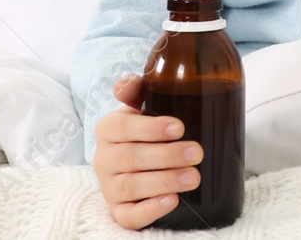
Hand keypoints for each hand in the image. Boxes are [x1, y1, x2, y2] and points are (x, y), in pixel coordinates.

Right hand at [92, 73, 203, 229]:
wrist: (141, 161)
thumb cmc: (145, 131)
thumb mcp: (142, 108)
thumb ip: (137, 90)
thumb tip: (124, 85)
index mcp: (108, 129)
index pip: (122, 127)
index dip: (150, 128)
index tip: (180, 127)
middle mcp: (104, 159)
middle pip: (130, 158)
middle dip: (166, 156)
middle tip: (197, 153)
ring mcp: (109, 187)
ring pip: (131, 187)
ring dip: (165, 181)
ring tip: (194, 177)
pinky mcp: (119, 211)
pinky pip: (129, 215)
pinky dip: (150, 209)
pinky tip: (172, 201)